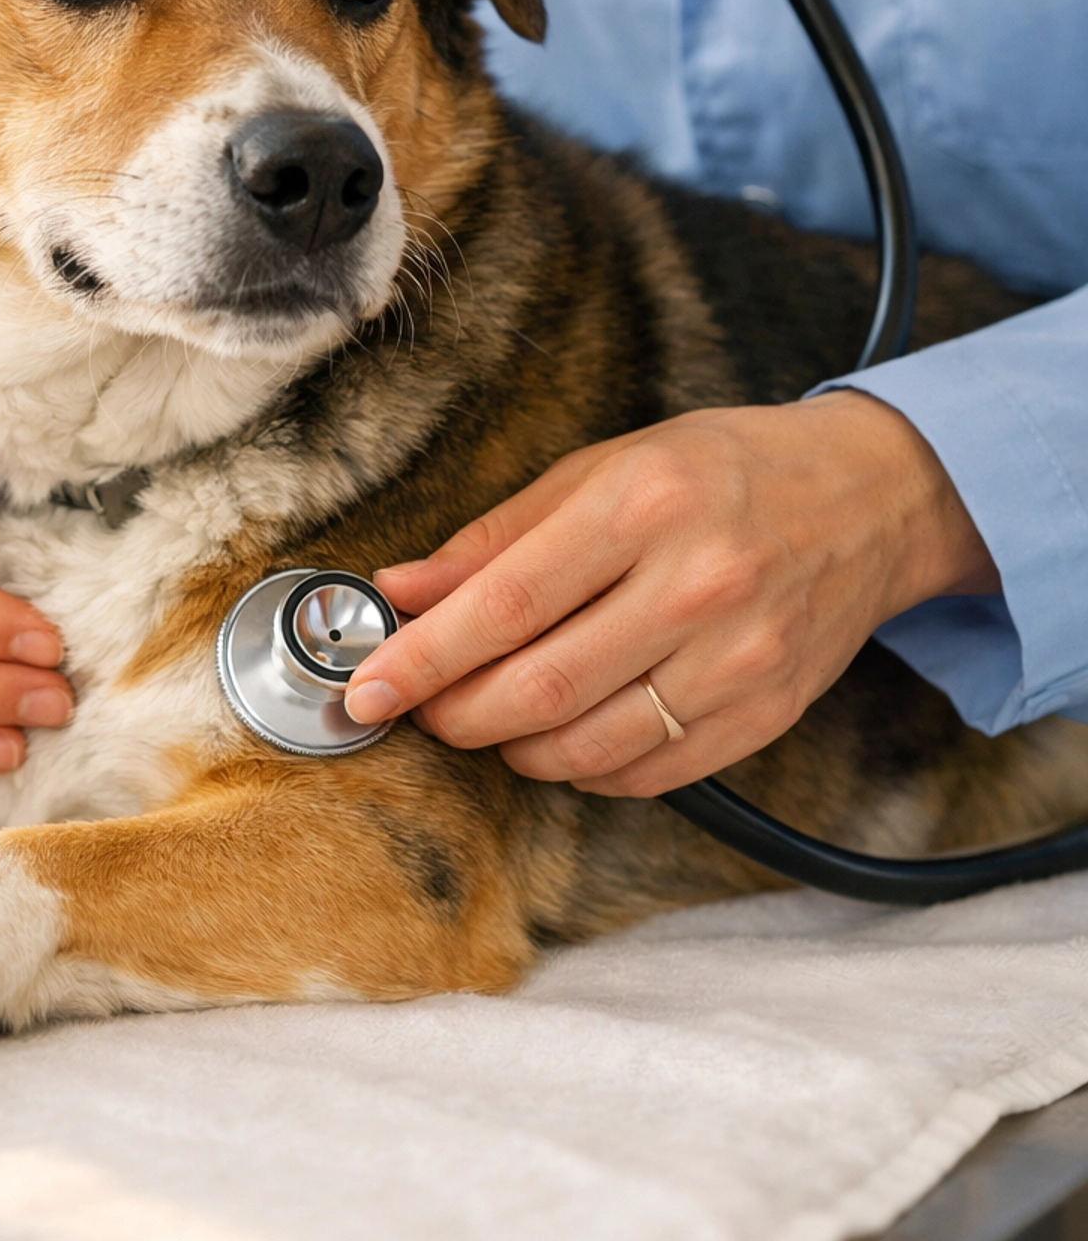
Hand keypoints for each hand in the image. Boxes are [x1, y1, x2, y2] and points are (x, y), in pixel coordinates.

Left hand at [343, 395, 998, 795]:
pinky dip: (582, 768)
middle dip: (454, 714)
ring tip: (490, 716)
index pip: (505, 604)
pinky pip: (644, 773)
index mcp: (644, 504)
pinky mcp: (764, 714)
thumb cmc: (725, 471)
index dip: (423, 657)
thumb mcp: (606, 467)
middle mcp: (696, 584)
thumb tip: (398, 592)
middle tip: (420, 706)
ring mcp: (738, 658)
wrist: (873, 497)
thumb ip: (496, 538)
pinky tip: (565, 733)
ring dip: (512, 748)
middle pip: (537, 689)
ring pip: (584, 747)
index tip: (367, 688)